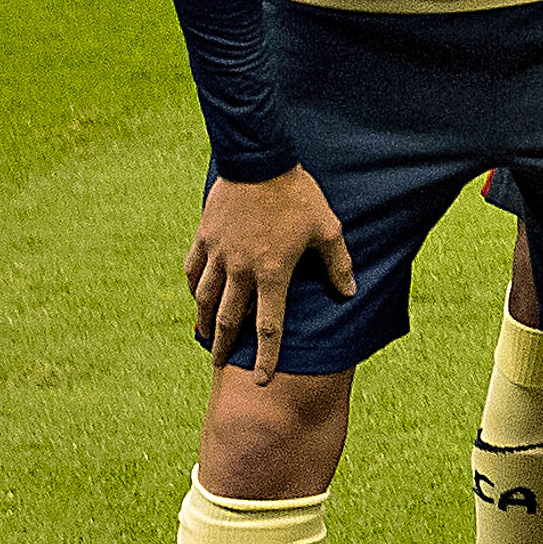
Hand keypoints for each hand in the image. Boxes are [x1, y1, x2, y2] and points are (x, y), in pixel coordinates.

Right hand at [189, 167, 351, 383]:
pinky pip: (193, 271)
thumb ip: (337, 264)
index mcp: (273, 272)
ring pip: (205, 298)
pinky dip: (193, 287)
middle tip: (220, 365)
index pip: (269, 325)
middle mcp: (241, 270)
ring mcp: (219, 255)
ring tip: (206, 337)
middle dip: (225, 346)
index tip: (262, 379)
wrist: (259, 163)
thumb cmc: (299, 197)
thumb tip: (349, 293)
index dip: (267, 355)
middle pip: (229, 319)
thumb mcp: (328, 229)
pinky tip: (195, 295)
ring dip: (205, 321)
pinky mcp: (204, 238)